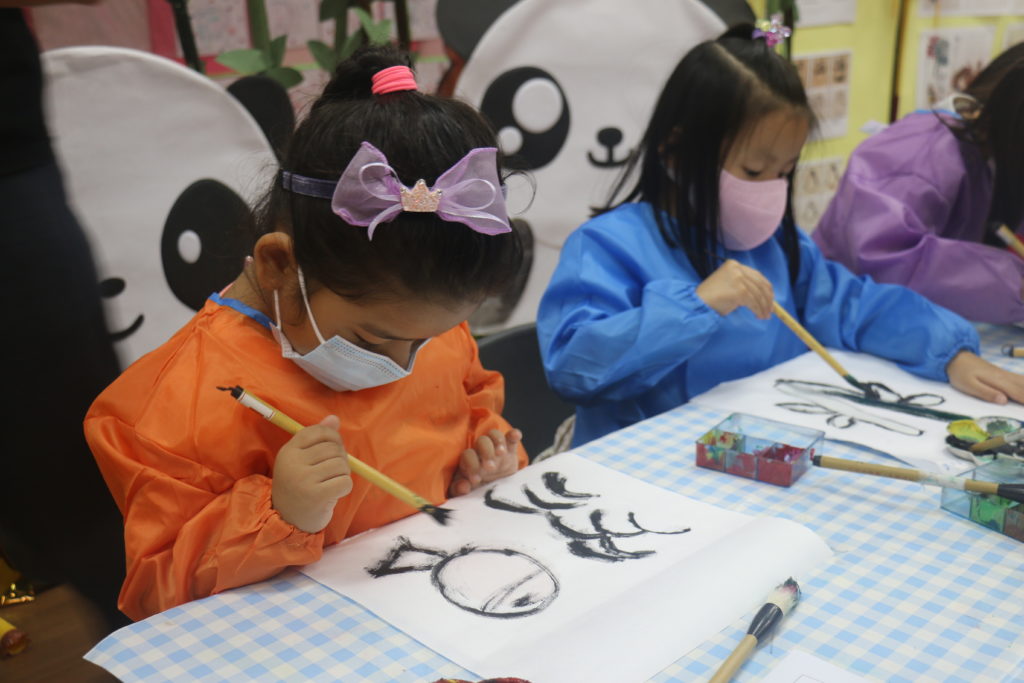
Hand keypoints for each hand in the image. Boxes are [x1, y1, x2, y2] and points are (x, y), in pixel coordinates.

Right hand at [271, 415, 351, 532]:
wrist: (289, 521)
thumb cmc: (300, 486)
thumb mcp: (302, 460)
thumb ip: (317, 438)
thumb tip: (334, 418)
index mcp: (288, 451)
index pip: (318, 431)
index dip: (333, 437)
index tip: (333, 449)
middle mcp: (293, 463)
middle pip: (333, 448)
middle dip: (339, 458)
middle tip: (331, 473)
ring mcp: (304, 479)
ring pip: (341, 464)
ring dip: (343, 474)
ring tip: (331, 483)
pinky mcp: (317, 495)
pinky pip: (345, 482)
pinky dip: (345, 487)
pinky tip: (334, 493)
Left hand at [449, 428, 521, 496]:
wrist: (495, 488)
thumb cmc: (476, 487)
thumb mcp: (466, 491)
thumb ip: (460, 489)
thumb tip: (463, 487)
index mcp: (469, 460)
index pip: (468, 455)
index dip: (471, 466)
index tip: (476, 480)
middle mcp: (482, 451)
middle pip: (482, 441)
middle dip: (486, 452)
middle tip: (490, 467)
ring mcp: (497, 448)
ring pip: (495, 435)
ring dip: (498, 441)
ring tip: (501, 453)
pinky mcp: (510, 450)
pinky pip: (511, 438)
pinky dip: (513, 434)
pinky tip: (515, 435)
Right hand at [696, 259, 773, 318]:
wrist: (697, 303)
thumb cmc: (711, 297)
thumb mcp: (728, 285)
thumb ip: (743, 284)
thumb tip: (763, 296)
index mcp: (734, 264)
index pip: (757, 275)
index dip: (766, 289)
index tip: (769, 300)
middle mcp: (737, 268)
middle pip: (760, 284)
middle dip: (767, 299)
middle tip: (769, 310)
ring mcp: (739, 279)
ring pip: (758, 294)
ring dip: (763, 307)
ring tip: (763, 316)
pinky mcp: (740, 290)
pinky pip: (754, 302)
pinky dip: (758, 310)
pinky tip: (758, 315)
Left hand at [947, 350, 1023, 404]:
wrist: (956, 357)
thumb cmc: (960, 373)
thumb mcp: (969, 385)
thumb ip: (986, 393)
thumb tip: (1004, 400)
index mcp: (999, 382)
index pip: (1020, 395)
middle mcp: (1006, 377)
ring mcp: (1007, 375)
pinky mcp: (1005, 374)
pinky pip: (1022, 380)